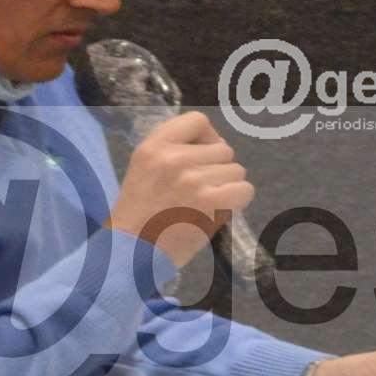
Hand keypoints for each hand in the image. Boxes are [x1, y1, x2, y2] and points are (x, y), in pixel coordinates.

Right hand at [105, 111, 253, 265]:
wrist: (131, 254)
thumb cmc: (139, 216)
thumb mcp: (143, 170)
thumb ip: (172, 152)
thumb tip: (215, 148)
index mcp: (153, 146)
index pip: (197, 121)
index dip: (208, 138)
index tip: (203, 156)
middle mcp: (174, 157)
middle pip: (223, 149)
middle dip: (217, 169)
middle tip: (201, 190)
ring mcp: (194, 179)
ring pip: (236, 170)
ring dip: (226, 186)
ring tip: (205, 204)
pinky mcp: (211, 201)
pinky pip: (244, 189)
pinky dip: (237, 201)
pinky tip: (218, 211)